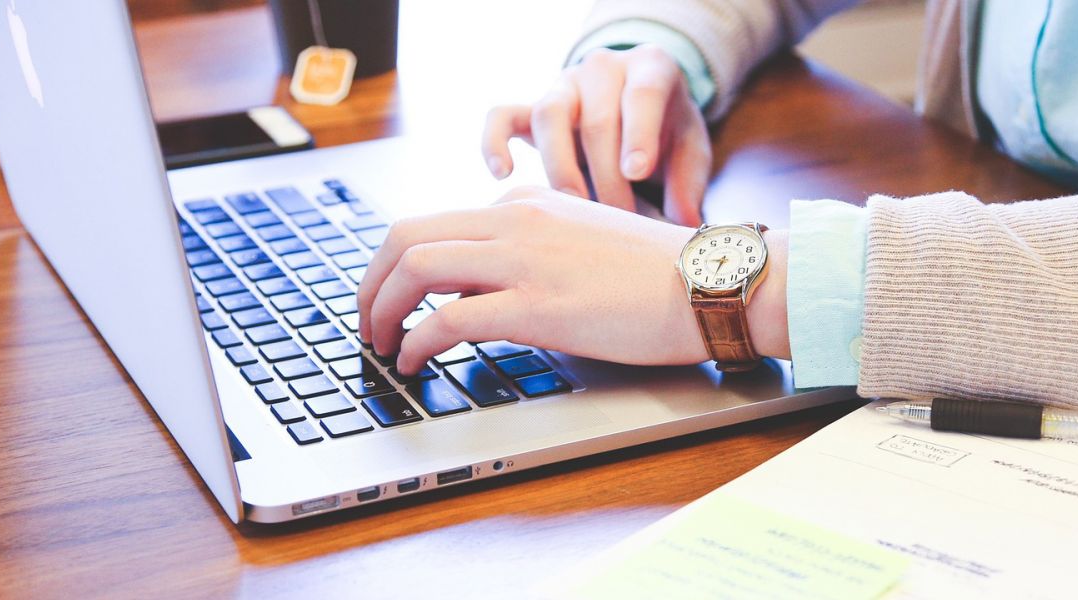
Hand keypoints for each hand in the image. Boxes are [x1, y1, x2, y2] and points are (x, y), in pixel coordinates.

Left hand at [356, 187, 788, 372]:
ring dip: (381, 309)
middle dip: (371, 282)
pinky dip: (416, 342)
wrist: (710, 282)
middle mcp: (516, 220)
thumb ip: (536, 249)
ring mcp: (524, 260)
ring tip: (380, 344)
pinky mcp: (536, 306)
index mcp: (528, 204)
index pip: (437, 223)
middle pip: (407, 235)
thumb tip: (490, 285)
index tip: (392, 297)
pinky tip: (415, 363)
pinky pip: (448, 318)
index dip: (399, 265)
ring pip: (415, 268)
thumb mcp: (585, 241)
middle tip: (367, 321)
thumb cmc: (660, 274)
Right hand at [482, 45, 712, 225]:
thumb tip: (683, 224)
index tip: (636, 172)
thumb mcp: (690, 149)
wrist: (638, 107)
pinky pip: (502, 116)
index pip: (642, 94)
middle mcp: (603, 69)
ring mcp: (564, 86)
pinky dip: (494, 142)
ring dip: (561, 168)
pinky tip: (502, 174)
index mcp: (650, 68)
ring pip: (549, 116)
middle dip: (607, 176)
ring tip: (574, 209)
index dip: (638, 134)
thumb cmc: (667, 132)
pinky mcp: (531, 107)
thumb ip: (689, 183)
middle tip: (619, 220)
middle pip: (597, 119)